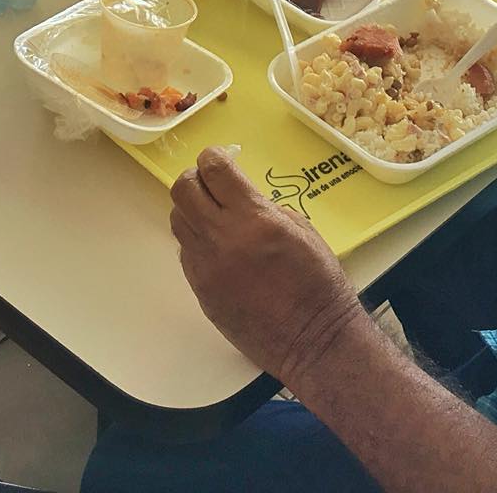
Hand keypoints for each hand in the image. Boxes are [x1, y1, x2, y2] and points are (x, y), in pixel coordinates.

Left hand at [171, 148, 366, 385]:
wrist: (313, 341)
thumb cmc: (319, 283)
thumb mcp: (301, 229)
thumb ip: (264, 207)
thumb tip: (238, 194)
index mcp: (254, 218)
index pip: (214, 170)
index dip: (214, 156)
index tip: (220, 158)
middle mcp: (223, 239)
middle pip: (183, 190)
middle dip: (196, 178)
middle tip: (212, 183)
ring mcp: (206, 267)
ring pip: (178, 220)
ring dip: (192, 209)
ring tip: (214, 216)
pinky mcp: (200, 290)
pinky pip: (185, 252)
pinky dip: (196, 241)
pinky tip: (219, 248)